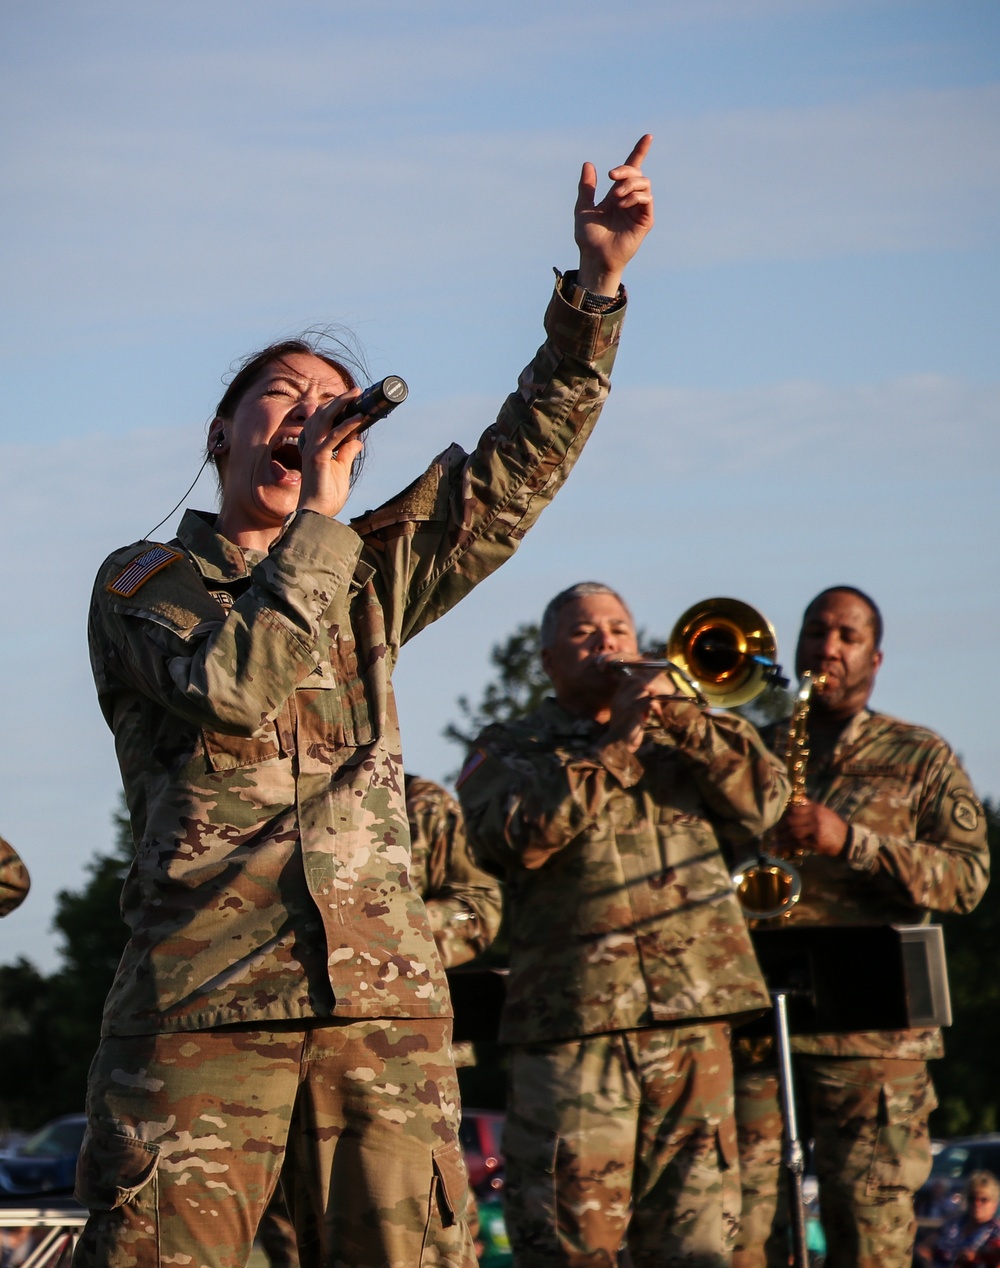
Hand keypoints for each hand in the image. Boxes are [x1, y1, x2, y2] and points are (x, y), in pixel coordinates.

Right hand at [296, 389, 364, 518]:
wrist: (317, 515)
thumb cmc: (327, 495)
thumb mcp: (341, 470)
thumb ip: (347, 453)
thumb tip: (358, 440)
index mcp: (315, 447)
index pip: (323, 420)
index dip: (336, 407)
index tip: (354, 399)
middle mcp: (311, 445)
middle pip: (322, 414)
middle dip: (339, 400)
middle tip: (356, 391)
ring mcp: (313, 450)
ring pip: (324, 419)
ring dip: (341, 405)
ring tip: (357, 394)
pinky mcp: (318, 458)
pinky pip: (333, 437)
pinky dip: (346, 426)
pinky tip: (359, 419)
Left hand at [575, 134, 653, 295]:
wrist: (594, 257)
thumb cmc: (588, 237)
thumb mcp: (583, 208)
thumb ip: (586, 187)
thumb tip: (588, 164)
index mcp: (617, 194)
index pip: (632, 169)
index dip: (640, 152)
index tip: (648, 136)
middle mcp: (630, 199)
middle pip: (637, 173)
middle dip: (625, 170)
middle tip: (611, 176)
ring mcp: (638, 210)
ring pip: (644, 184)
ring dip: (630, 184)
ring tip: (616, 196)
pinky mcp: (645, 221)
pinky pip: (647, 199)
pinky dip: (635, 196)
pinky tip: (623, 204)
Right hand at [604, 662, 676, 752]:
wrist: (618, 746)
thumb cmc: (625, 732)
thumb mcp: (627, 714)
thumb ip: (634, 703)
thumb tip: (649, 695)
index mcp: (617, 698)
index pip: (628, 679)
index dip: (640, 682)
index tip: (648, 692)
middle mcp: (620, 699)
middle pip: (637, 682)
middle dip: (649, 688)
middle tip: (653, 699)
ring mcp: (626, 704)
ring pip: (643, 689)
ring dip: (652, 697)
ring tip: (654, 708)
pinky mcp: (633, 711)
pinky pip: (649, 701)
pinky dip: (655, 706)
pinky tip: (656, 713)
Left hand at [776, 800, 849, 857]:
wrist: (847, 840)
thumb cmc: (834, 826)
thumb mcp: (824, 812)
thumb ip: (810, 806)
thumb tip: (797, 799)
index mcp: (816, 809)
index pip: (794, 810)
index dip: (784, 816)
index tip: (779, 820)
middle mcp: (814, 818)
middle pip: (791, 821)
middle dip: (781, 827)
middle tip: (774, 831)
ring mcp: (815, 830)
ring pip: (793, 832)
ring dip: (782, 837)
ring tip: (775, 840)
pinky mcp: (815, 842)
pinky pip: (797, 843)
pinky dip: (787, 846)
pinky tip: (779, 848)